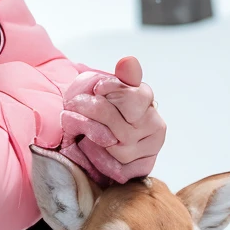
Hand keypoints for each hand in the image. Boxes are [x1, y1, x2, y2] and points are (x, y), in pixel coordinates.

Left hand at [59, 56, 166, 184]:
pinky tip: (86, 147)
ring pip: (121, 148)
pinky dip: (99, 160)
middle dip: (96, 113)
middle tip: (75, 104)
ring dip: (92, 136)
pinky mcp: (140, 169)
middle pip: (125, 124)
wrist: (98, 136)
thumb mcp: (111, 89)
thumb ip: (122, 77)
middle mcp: (155, 126)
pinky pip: (119, 169)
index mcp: (147, 101)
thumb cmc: (105, 109)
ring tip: (74, 123)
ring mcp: (150, 150)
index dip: (114, 92)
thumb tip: (128, 61)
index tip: (96, 88)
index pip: (136, 98)